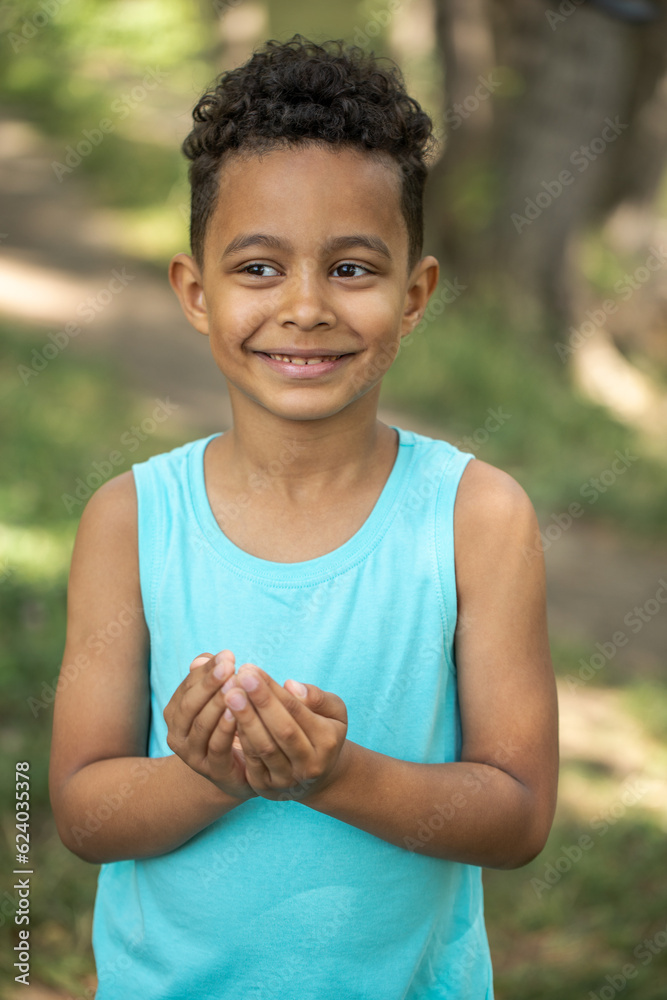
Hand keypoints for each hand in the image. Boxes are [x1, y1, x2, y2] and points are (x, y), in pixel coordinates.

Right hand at [164, 651, 257, 801]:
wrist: (233, 770)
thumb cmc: (225, 726)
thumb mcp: (217, 700)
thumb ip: (209, 679)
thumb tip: (200, 659)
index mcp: (175, 713)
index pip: (188, 686)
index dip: (207, 670)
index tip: (228, 655)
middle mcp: (177, 734)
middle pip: (190, 705)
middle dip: (210, 684)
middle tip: (230, 667)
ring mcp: (192, 755)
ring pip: (201, 726)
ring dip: (218, 704)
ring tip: (235, 685)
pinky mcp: (212, 770)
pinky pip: (217, 747)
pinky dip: (226, 729)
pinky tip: (238, 713)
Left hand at [221, 663, 347, 801]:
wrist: (316, 776)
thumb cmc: (323, 732)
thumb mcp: (334, 712)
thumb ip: (318, 697)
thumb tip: (290, 686)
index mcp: (327, 742)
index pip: (297, 710)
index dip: (272, 690)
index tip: (251, 670)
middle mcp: (310, 765)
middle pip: (282, 730)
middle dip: (259, 703)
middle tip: (238, 679)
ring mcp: (287, 780)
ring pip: (264, 748)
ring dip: (245, 720)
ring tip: (228, 695)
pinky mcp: (266, 789)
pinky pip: (251, 761)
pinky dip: (240, 739)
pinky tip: (226, 718)